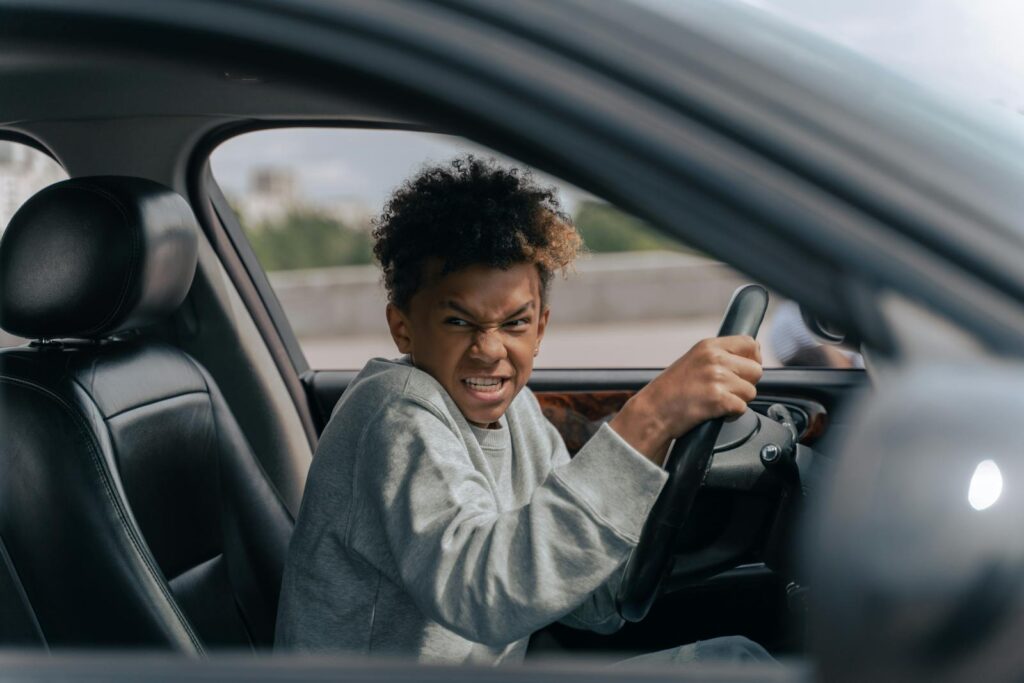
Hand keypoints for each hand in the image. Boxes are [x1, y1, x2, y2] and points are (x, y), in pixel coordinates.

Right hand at [609, 336, 762, 465]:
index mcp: (709, 346)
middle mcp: (714, 358)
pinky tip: (715, 412)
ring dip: (738, 400)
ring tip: (716, 402)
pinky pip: (742, 408)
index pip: (750, 344)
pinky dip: (731, 414)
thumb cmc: (670, 390)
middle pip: (756, 370)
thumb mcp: (694, 361)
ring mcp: (716, 378)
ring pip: (751, 391)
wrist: (653, 411)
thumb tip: (749, 361)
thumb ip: (719, 357)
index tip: (744, 371)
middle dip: (746, 384)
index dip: (752, 360)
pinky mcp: (718, 399)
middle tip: (726, 391)